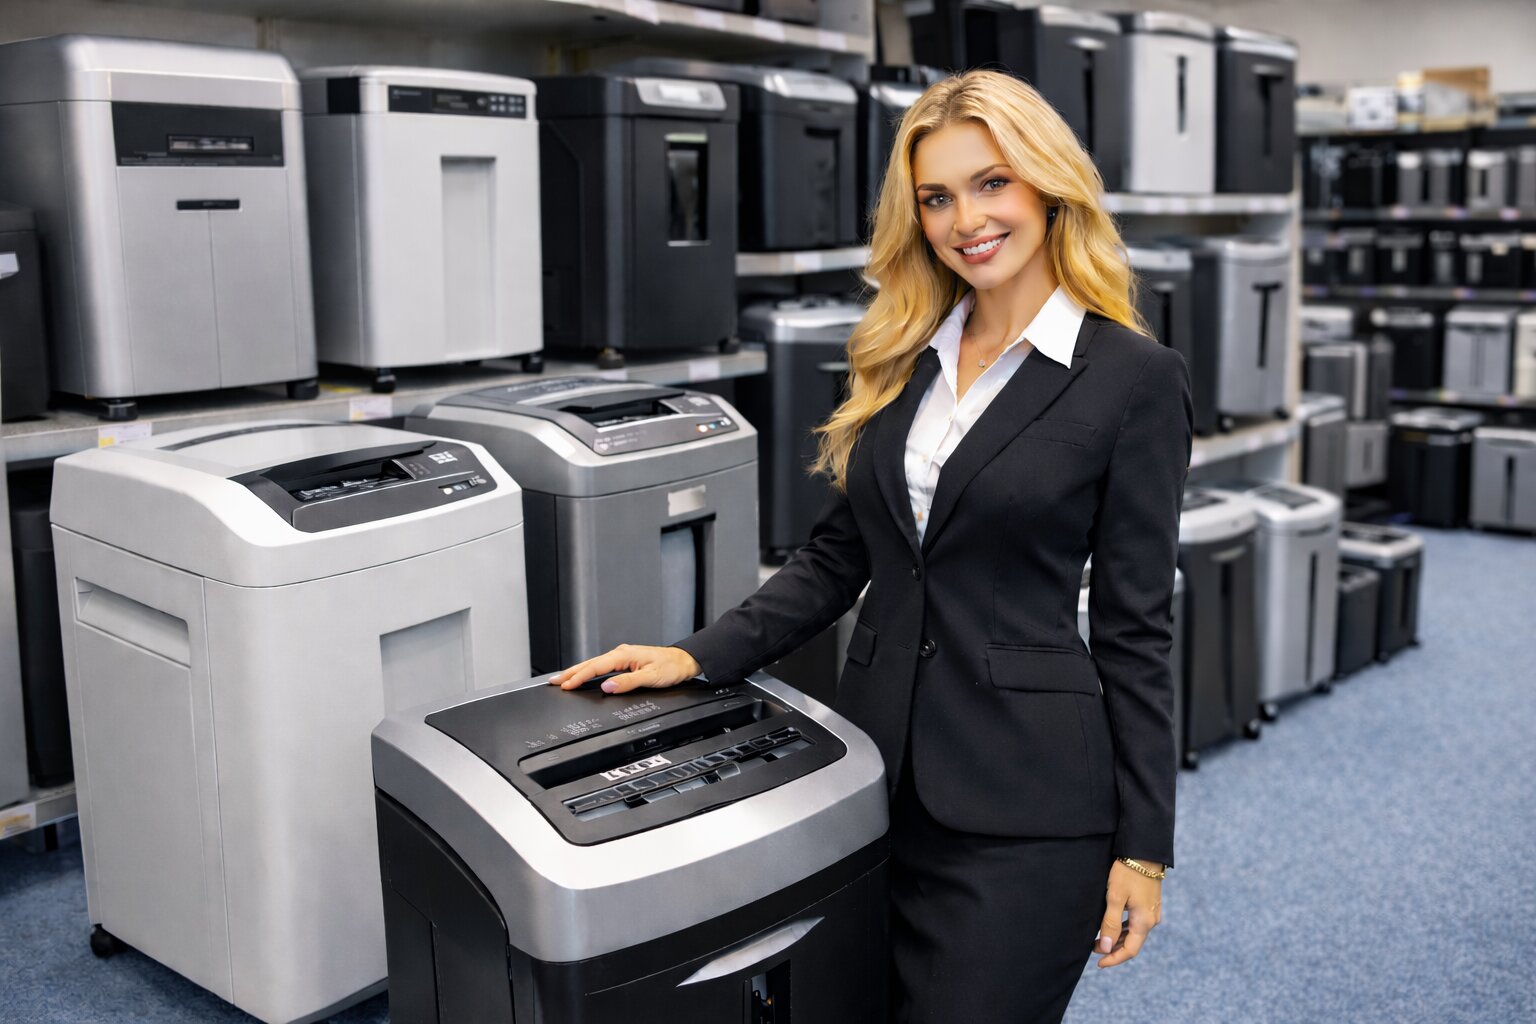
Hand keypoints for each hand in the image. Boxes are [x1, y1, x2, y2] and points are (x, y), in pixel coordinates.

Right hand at [548, 644, 701, 694]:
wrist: (684, 661)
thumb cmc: (670, 668)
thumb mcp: (651, 678)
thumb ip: (628, 682)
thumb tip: (607, 686)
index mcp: (624, 655)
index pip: (596, 667)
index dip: (579, 677)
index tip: (565, 685)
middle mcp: (621, 653)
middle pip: (590, 663)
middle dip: (570, 672)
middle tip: (553, 681)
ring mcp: (622, 656)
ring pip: (594, 664)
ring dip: (577, 671)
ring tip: (562, 679)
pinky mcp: (625, 660)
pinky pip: (601, 665)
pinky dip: (589, 670)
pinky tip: (583, 675)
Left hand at [1094, 860, 1162, 967]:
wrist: (1143, 852)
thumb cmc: (1127, 873)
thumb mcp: (1115, 897)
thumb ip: (1110, 924)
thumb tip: (1105, 948)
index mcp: (1144, 922)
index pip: (1130, 951)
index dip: (1114, 959)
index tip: (1098, 963)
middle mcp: (1152, 920)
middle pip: (1133, 943)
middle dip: (1113, 949)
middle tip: (1093, 948)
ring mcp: (1152, 912)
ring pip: (1134, 933)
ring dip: (1118, 939)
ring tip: (1099, 939)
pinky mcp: (1150, 904)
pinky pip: (1137, 923)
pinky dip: (1124, 929)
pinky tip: (1112, 925)